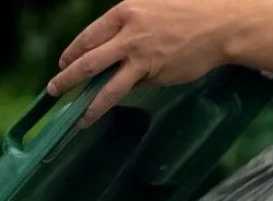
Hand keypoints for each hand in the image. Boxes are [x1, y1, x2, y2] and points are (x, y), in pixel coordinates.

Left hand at [46, 0, 231, 127]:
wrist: (219, 25)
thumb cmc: (189, 14)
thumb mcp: (152, 11)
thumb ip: (131, 31)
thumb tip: (117, 58)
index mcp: (124, 12)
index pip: (89, 36)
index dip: (73, 52)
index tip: (63, 64)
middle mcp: (127, 34)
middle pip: (88, 60)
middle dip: (67, 79)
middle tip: (54, 90)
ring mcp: (140, 56)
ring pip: (107, 85)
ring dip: (89, 104)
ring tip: (78, 118)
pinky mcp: (155, 73)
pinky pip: (134, 88)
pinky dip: (123, 97)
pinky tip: (111, 107)